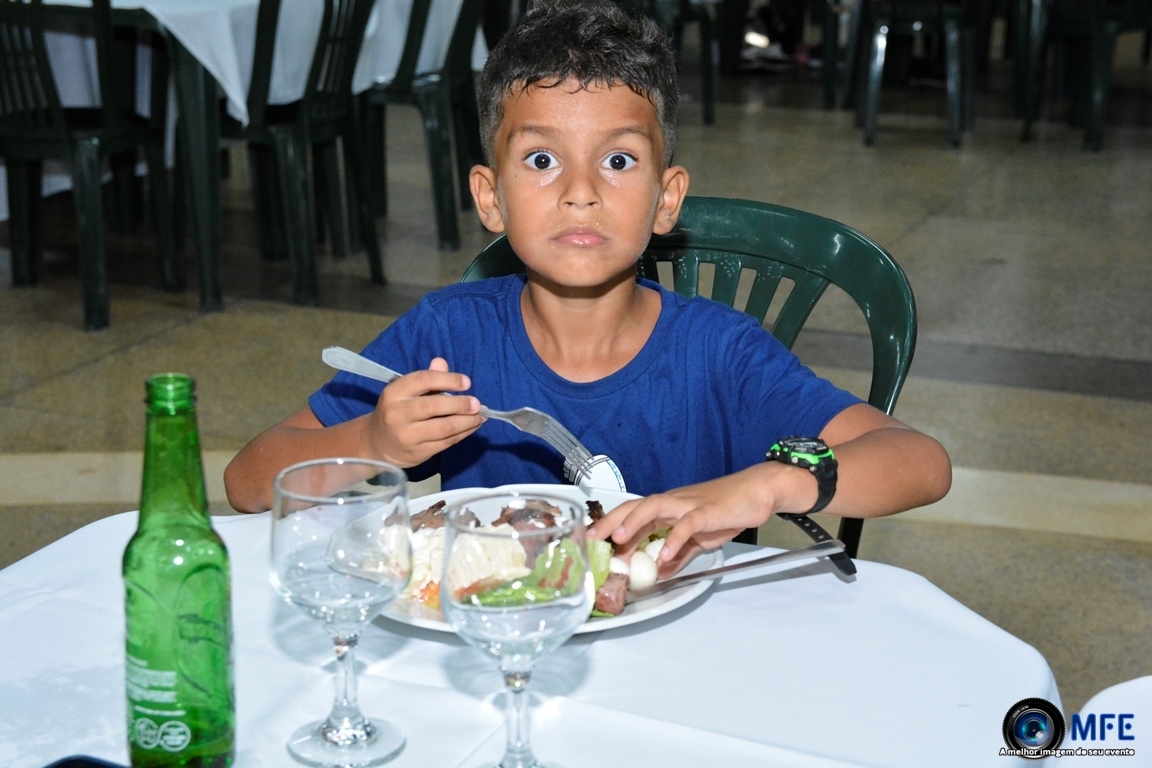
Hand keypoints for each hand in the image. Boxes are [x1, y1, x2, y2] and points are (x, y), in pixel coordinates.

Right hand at [366, 358, 482, 466]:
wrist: (378, 444)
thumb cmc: (398, 411)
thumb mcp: (406, 392)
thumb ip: (426, 378)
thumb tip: (442, 363)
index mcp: (395, 392)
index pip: (423, 380)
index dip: (448, 379)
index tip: (467, 383)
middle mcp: (398, 414)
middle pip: (433, 406)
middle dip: (460, 404)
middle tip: (477, 404)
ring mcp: (407, 436)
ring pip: (443, 428)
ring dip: (467, 422)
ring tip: (480, 416)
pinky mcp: (417, 453)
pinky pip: (446, 442)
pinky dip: (463, 434)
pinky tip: (472, 427)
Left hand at [588, 463, 803, 572]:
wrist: (757, 492)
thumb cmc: (726, 511)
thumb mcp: (698, 538)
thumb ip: (678, 554)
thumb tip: (659, 571)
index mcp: (668, 508)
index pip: (632, 513)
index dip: (610, 524)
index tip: (591, 539)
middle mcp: (673, 502)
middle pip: (635, 506)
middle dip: (611, 521)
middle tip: (592, 538)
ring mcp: (689, 504)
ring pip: (654, 507)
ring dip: (634, 522)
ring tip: (618, 540)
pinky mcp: (707, 512)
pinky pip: (687, 525)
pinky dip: (674, 539)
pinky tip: (664, 556)